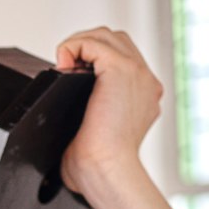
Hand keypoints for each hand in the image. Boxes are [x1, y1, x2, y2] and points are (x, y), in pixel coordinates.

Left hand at [54, 26, 208, 208]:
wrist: (108, 172)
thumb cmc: (99, 167)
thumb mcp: (99, 135)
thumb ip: (92, 114)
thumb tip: (67, 114)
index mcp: (144, 95)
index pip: (121, 58)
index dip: (93, 61)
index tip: (72, 80)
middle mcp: (145, 81)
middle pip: (116, 40)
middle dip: (86, 46)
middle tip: (66, 69)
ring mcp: (137, 73)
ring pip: (106, 35)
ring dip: (79, 44)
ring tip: (64, 66)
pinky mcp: (121, 70)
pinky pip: (94, 41)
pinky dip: (73, 47)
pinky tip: (63, 65)